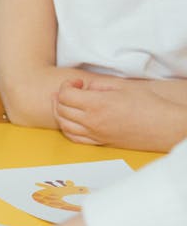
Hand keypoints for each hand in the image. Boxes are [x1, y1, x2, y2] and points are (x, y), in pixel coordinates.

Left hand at [53, 78, 186, 151]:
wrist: (165, 126)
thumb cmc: (148, 105)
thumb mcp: (122, 86)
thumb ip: (98, 85)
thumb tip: (84, 87)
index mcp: (97, 104)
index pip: (65, 95)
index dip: (66, 85)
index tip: (77, 82)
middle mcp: (93, 122)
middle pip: (62, 109)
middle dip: (60, 97)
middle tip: (69, 90)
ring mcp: (96, 135)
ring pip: (64, 125)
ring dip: (60, 112)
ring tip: (66, 103)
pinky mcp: (101, 143)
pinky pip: (75, 138)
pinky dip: (67, 128)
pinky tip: (71, 120)